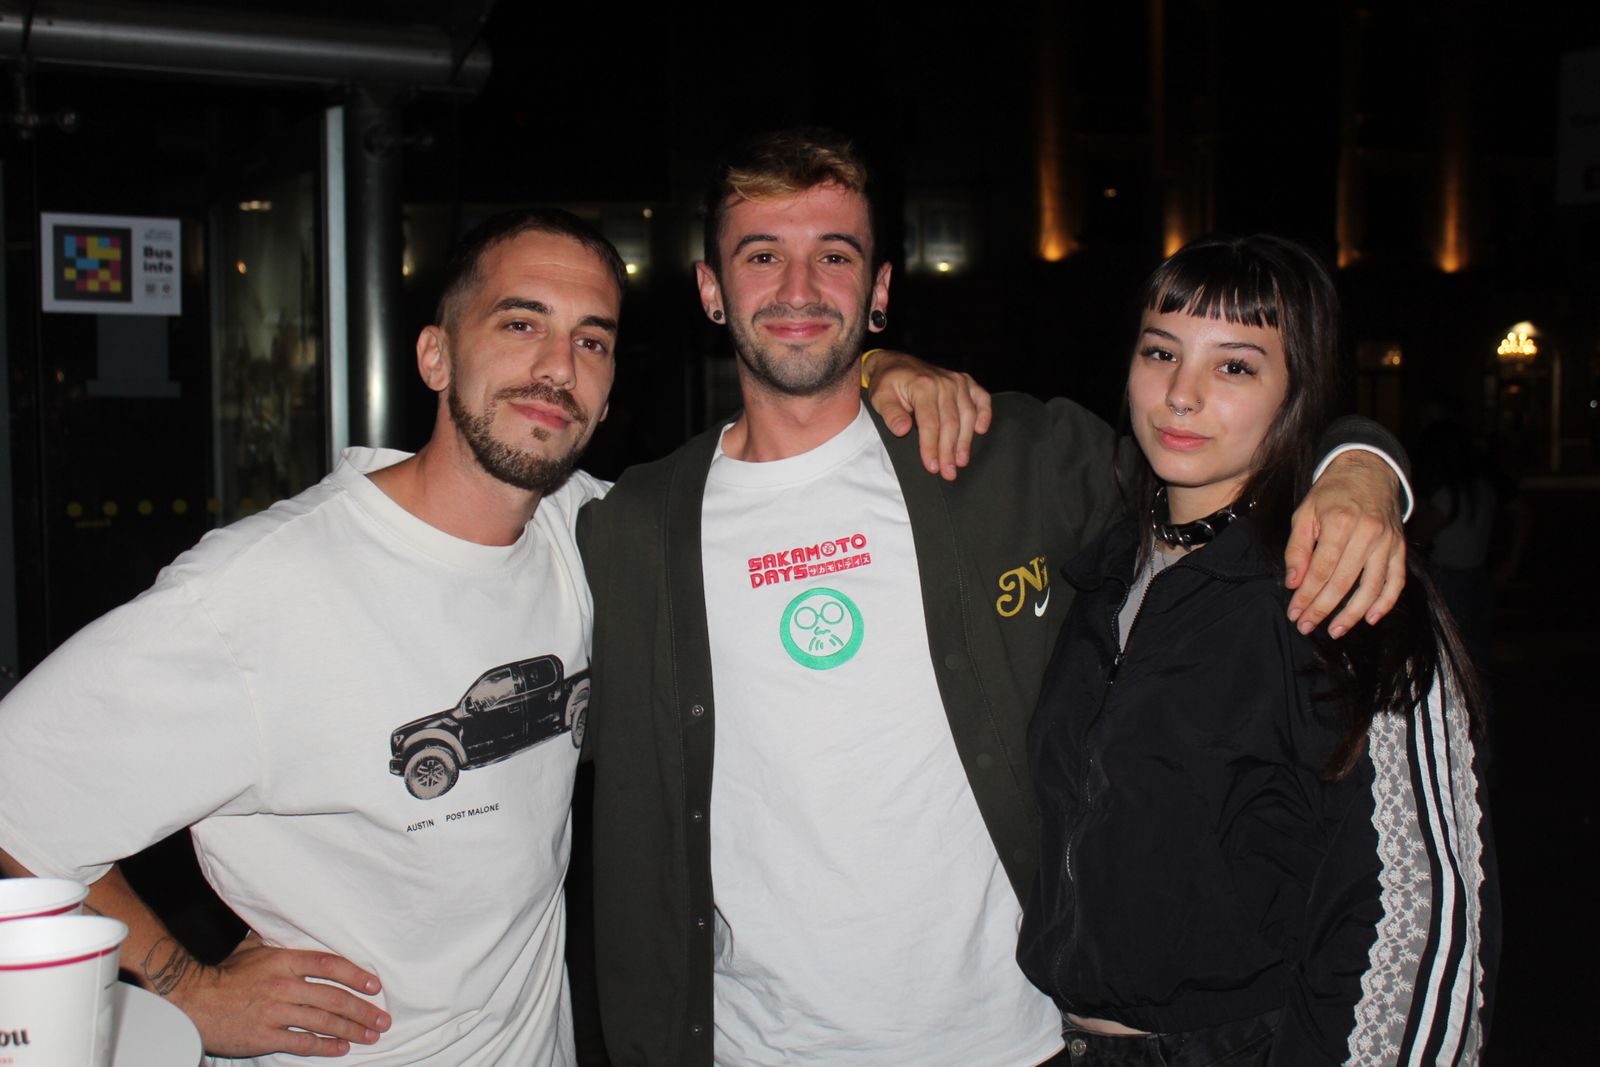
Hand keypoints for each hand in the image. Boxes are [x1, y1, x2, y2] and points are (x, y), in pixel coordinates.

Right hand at [164, 932, 390, 1057]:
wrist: (192, 1001)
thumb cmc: (223, 975)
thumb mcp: (251, 949)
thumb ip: (276, 941)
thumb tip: (290, 924)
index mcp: (284, 961)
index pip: (330, 965)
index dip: (356, 975)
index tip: (375, 986)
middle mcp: (284, 986)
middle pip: (334, 998)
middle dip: (362, 1010)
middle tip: (382, 1020)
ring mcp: (275, 1013)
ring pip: (323, 1021)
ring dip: (351, 1030)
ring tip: (370, 1036)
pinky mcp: (265, 1037)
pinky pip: (302, 1043)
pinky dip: (324, 1047)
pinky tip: (341, 1049)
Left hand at [863, 350, 992, 478]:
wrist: (896, 364)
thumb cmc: (888, 384)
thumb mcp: (880, 398)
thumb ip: (891, 414)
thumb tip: (903, 430)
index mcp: (922, 386)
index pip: (930, 423)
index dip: (931, 446)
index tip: (932, 466)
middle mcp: (943, 382)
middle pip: (950, 422)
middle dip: (949, 450)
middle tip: (949, 472)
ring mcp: (957, 381)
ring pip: (967, 415)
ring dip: (966, 440)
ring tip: (961, 461)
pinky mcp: (965, 382)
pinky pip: (981, 398)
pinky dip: (985, 413)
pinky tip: (981, 430)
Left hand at [1284, 450, 1405, 636]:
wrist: (1368, 471)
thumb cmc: (1331, 495)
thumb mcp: (1305, 514)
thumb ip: (1298, 548)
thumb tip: (1293, 583)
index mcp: (1339, 523)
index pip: (1321, 570)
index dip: (1306, 596)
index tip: (1294, 613)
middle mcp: (1367, 533)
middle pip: (1343, 582)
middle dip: (1323, 609)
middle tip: (1306, 627)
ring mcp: (1387, 541)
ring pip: (1371, 587)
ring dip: (1353, 613)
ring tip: (1336, 631)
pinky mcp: (1399, 547)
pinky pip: (1396, 580)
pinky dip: (1385, 602)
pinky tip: (1370, 618)